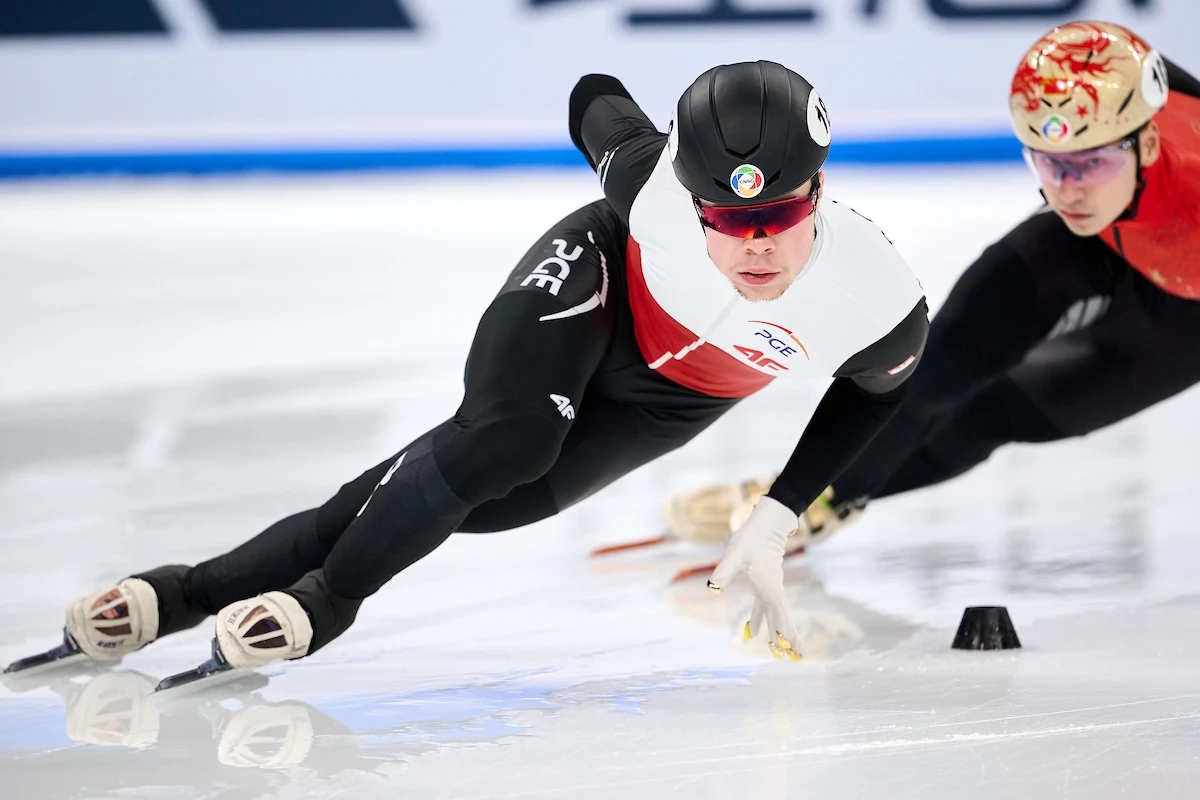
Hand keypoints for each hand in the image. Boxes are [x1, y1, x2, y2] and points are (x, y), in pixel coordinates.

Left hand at [707, 495, 800, 660]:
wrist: (765, 524)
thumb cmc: (750, 538)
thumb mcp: (735, 554)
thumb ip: (724, 571)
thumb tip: (712, 588)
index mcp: (769, 585)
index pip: (779, 612)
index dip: (784, 630)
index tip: (789, 646)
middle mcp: (773, 589)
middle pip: (782, 618)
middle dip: (787, 638)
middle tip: (794, 659)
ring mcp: (770, 588)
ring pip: (776, 615)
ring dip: (777, 633)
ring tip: (780, 652)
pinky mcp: (765, 585)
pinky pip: (766, 608)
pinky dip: (764, 620)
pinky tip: (755, 631)